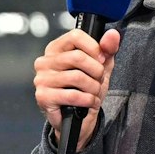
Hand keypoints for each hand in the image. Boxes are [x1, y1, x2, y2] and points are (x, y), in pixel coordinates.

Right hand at [33, 27, 120, 151]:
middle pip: (78, 57)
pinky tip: (88, 102)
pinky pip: (73, 95)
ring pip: (77, 77)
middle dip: (96, 71)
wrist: (79, 118)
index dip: (94, 48)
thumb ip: (108, 48)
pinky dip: (87, 100)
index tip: (101, 60)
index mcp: (56, 49)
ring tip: (94, 92)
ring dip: (93, 87)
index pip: (75, 36)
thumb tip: (113, 34)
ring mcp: (42, 79)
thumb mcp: (100, 66)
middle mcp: (45, 62)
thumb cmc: (85, 88)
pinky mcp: (43, 96)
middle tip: (99, 80)